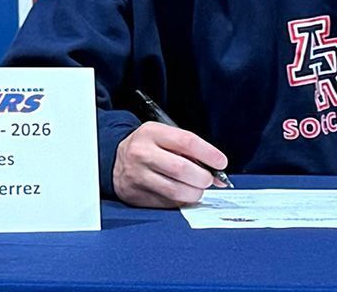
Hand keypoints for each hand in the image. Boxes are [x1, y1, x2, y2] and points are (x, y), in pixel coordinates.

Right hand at [112, 121, 229, 207]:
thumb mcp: (164, 136)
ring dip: (194, 192)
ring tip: (197, 188)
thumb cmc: (147, 147)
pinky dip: (181, 201)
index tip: (221, 162)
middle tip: (209, 179)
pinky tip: (182, 194)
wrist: (114, 161)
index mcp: (152, 133)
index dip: (209, 153)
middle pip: (182, 169)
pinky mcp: (137, 196)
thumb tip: (216, 170)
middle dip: (203, 177)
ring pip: (175, 190)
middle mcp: (143, 154)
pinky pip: (167, 203)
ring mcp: (138, 177)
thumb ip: (188, 149)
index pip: (187, 142)